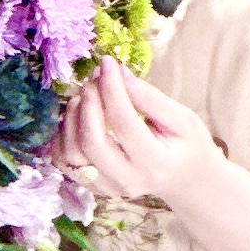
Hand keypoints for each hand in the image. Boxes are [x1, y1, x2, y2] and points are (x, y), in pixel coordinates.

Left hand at [59, 57, 227, 212]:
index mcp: (155, 163)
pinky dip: (63, 136)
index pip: (124, 123)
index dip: (112, 89)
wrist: (184, 179)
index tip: (108, 63)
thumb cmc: (186, 145)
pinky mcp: (93, 186)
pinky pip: (64, 161)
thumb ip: (149, 98)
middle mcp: (128, 181)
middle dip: (88, 104)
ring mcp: (107, 187)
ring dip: (72, 119)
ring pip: (72, 155)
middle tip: (93, 80)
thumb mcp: (181, 118)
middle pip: (92, 143)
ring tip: (84, 96)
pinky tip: (77, 117)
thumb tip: (118, 72)